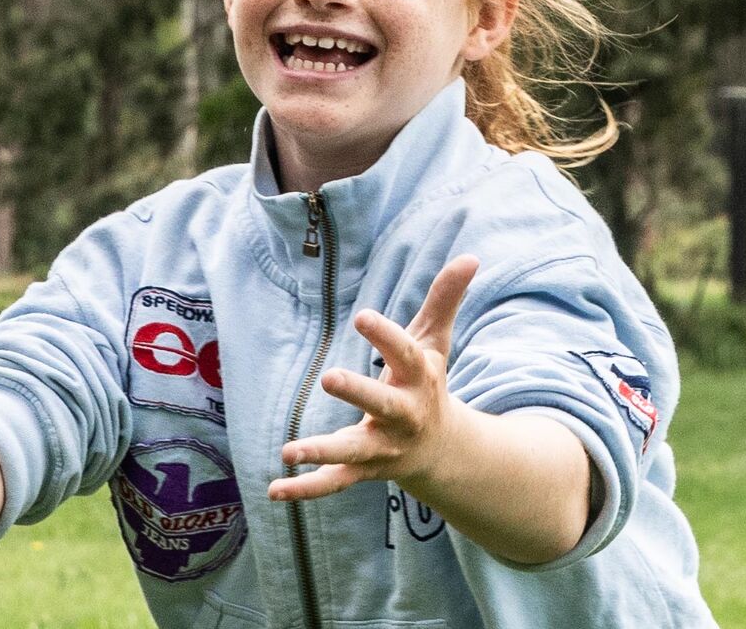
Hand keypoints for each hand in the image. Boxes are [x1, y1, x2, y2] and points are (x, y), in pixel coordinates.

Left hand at [270, 254, 479, 501]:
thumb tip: (470, 256)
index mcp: (418, 379)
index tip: (362, 315)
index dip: (385, 335)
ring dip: (322, 451)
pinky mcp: (363, 470)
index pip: (404, 353)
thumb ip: (445, 299)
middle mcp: (402, 416)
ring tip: (289, 451)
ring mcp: (383, 447)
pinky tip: (274, 490)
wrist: (444, 451)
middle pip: (381, 405)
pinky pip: (334, 483)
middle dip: (358, 393)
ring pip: (353, 452)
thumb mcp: (435, 341)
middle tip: (328, 377)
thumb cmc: (428, 382)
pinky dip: (305, 489)